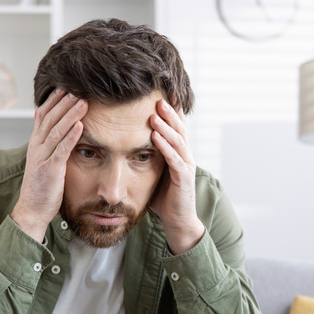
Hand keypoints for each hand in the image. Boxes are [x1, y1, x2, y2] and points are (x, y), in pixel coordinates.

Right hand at [11, 89, 87, 241]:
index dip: (54, 100)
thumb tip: (61, 128)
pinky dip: (71, 136)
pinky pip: (61, 149)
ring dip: (70, 114)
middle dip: (64, 102)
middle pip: (50, 118)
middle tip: (78, 87)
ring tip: (83, 102)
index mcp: (35, 143)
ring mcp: (42, 157)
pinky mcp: (50, 170)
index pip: (43, 115)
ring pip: (56, 130)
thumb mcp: (44, 160)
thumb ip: (50, 144)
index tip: (66, 86)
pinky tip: (80, 125)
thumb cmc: (42, 186)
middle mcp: (37, 147)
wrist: (32, 209)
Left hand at [150, 99, 204, 254]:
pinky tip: (156, 137)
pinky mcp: (183, 179)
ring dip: (166, 125)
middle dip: (169, 111)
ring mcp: (186, 167)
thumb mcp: (154, 172)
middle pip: (178, 128)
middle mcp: (185, 156)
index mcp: (178, 152)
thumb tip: (127, 142)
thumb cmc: (164, 197)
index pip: (175, 126)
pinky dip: (165, 147)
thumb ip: (147, 156)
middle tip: (158, 95)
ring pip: (178, 141)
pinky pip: (174, 159)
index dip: (170, 110)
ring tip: (155, 111)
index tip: (160, 92)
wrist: (177, 221)